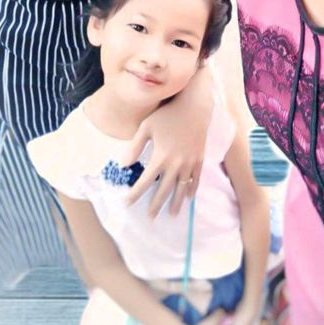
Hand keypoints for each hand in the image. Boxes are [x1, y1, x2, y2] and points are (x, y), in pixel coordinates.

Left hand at [121, 64, 213, 216]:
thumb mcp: (146, 127)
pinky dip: (192, 190)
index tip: (127, 203)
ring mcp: (189, 163)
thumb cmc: (167, 114)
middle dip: (156, 205)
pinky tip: (188, 198)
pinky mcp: (199, 159)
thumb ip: (135, 147)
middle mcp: (175, 164)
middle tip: (150, 217)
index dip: (135, 194)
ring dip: (176, 203)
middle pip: (164, 190)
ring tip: (171, 215)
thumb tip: (123, 165)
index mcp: (160, 157)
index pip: (145, 182)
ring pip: (181, 188)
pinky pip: (196, 179)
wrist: (194, 107)